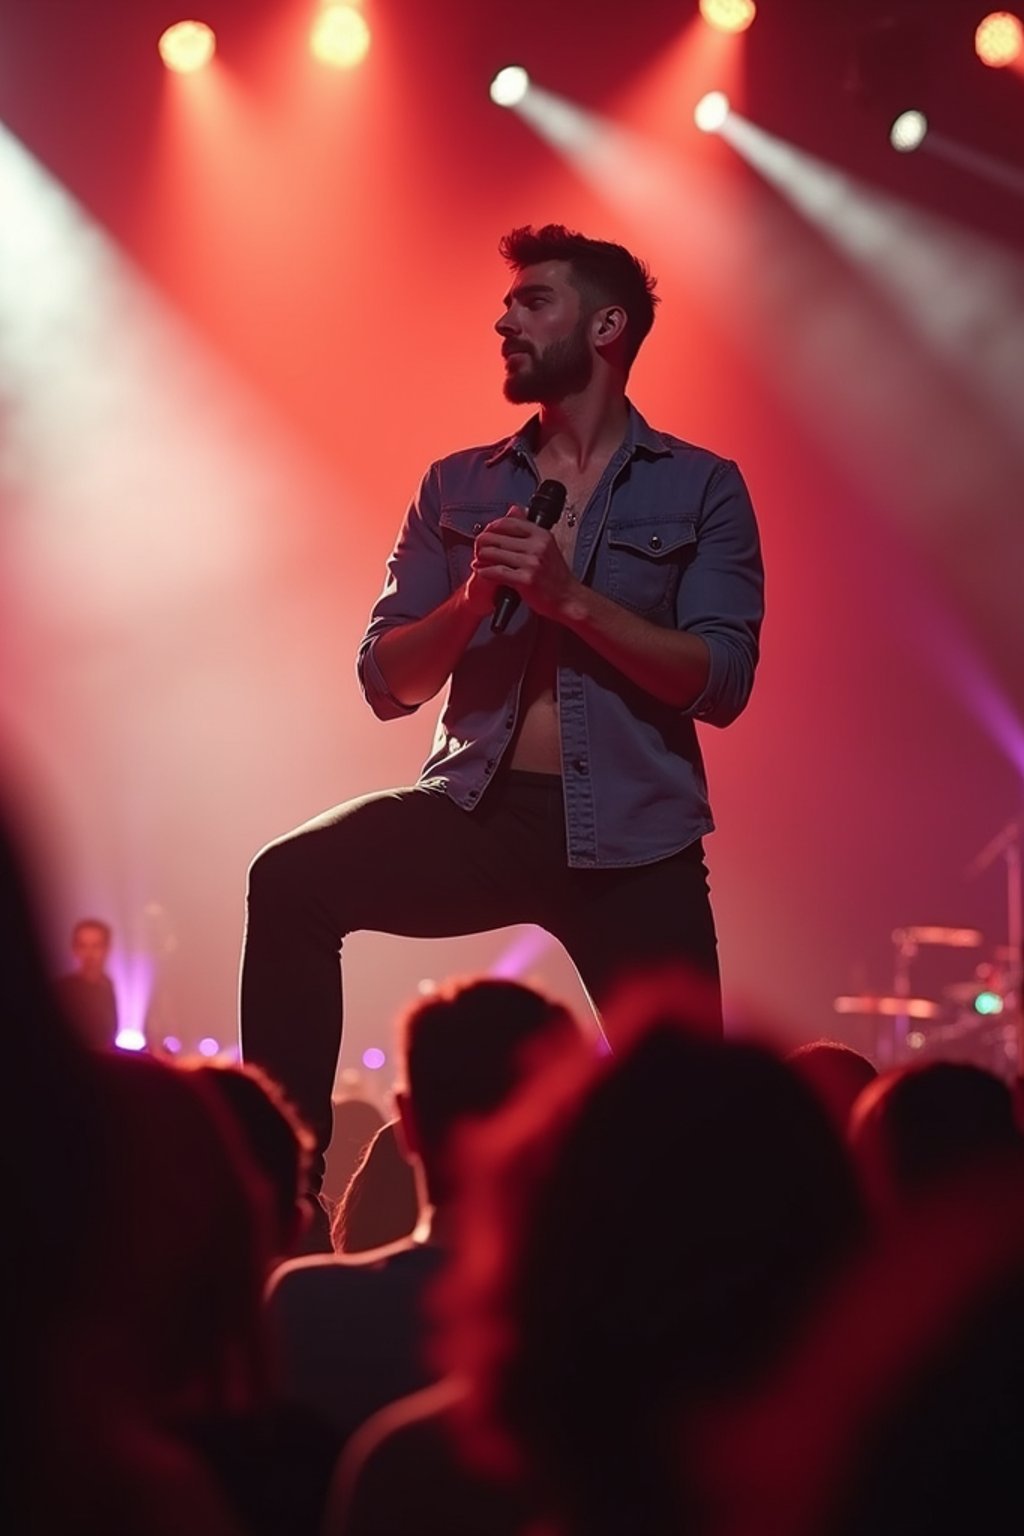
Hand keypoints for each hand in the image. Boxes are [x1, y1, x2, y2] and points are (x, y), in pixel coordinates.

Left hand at [471, 505, 575, 620]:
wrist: (568, 598)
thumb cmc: (556, 576)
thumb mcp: (547, 546)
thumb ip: (529, 530)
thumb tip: (513, 509)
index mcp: (541, 535)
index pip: (508, 522)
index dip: (492, 527)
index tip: (486, 533)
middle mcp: (537, 546)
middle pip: (497, 537)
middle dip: (482, 543)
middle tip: (478, 549)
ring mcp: (532, 563)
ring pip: (493, 553)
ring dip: (481, 557)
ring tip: (478, 560)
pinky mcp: (526, 580)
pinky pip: (496, 571)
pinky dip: (484, 571)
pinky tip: (481, 571)